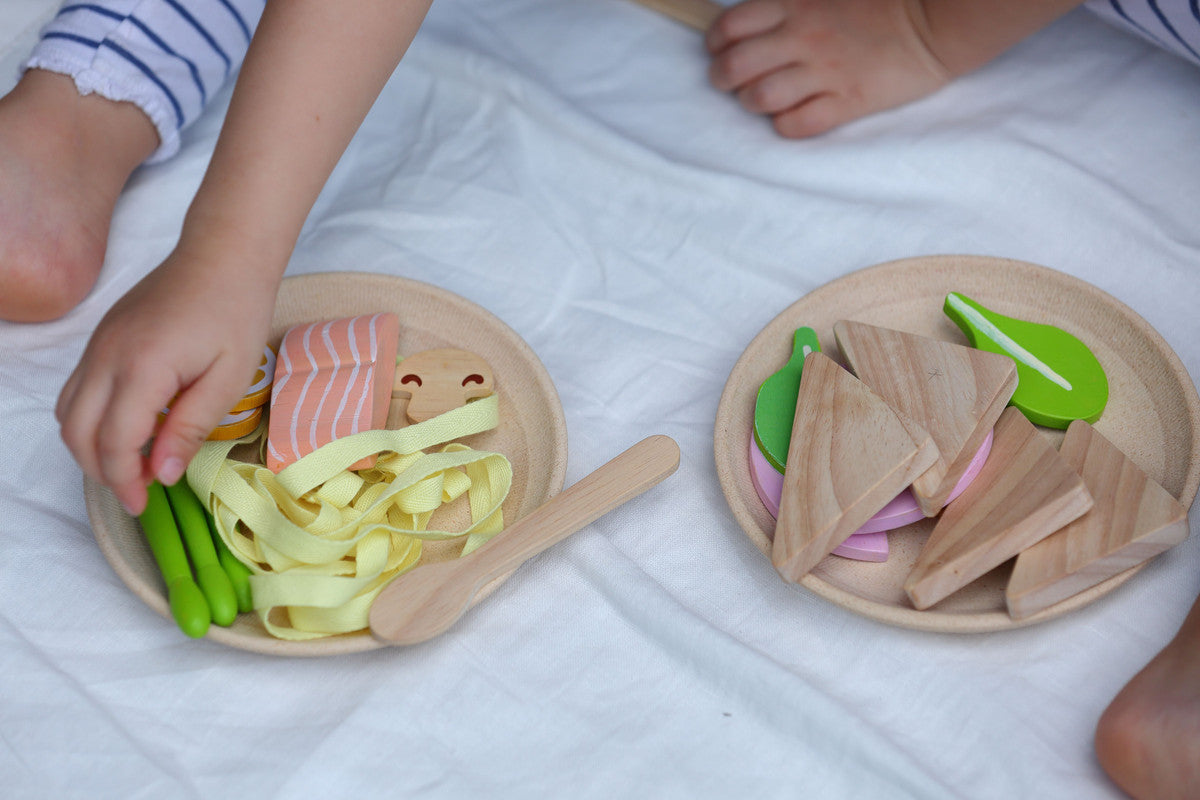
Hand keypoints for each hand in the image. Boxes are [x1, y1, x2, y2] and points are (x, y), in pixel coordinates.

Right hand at [57, 244, 277, 514]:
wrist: (222, 256)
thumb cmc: (235, 314)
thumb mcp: (227, 379)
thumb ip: (190, 427)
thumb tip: (160, 472)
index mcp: (142, 367)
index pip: (115, 442)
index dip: (125, 480)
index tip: (144, 503)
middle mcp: (107, 356)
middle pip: (78, 433)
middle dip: (102, 471)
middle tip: (137, 493)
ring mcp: (97, 345)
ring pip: (68, 413)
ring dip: (91, 447)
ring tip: (132, 466)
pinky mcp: (100, 339)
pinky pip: (77, 390)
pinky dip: (91, 420)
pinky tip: (128, 430)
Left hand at [705, 0, 948, 136]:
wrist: (935, 20)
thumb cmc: (880, 2)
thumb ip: (789, 0)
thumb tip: (757, 15)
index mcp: (795, 4)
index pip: (730, 26)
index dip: (716, 42)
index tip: (721, 48)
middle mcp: (802, 38)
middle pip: (734, 68)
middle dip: (723, 79)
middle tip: (732, 81)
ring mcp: (824, 73)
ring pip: (759, 99)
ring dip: (753, 103)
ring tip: (763, 99)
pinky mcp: (846, 103)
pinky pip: (796, 125)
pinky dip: (786, 125)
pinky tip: (793, 115)